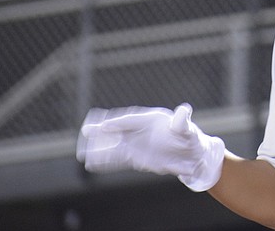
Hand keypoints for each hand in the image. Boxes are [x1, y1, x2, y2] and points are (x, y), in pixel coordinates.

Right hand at [77, 103, 224, 191]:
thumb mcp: (187, 129)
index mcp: (151, 119)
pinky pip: (117, 159)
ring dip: (100, 150)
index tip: (105, 125)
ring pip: (114, 146)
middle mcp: (141, 131)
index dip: (118, 122)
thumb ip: (182, 121)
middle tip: (86, 131)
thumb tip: (185, 110)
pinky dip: (105, 161)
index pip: (131, 120)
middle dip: (102, 132)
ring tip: (83, 153)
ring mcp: (136, 144)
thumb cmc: (189, 137)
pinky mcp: (135, 157)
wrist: (191, 154)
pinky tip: (92, 164)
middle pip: (118, 130)